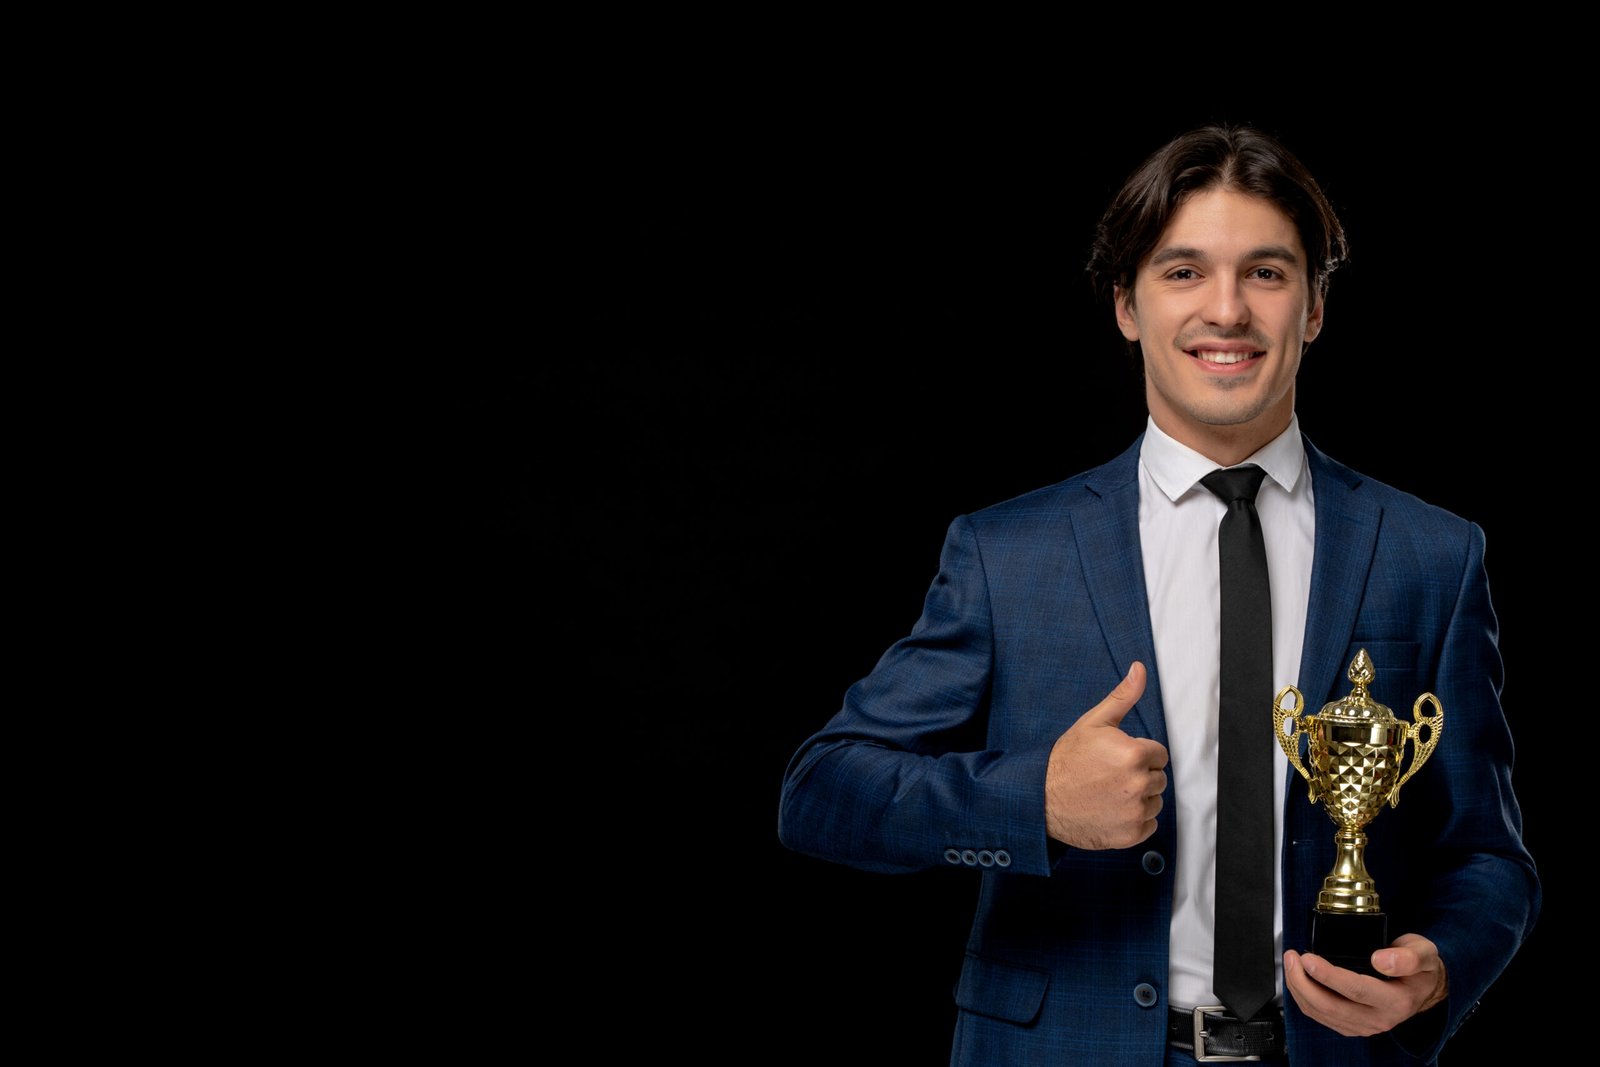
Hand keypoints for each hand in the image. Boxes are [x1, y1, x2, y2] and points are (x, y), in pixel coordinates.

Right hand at [1045, 662, 1168, 848]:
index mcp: (1134, 755)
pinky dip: (1134, 820)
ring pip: (1155, 801)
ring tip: (1109, 793)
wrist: (1041, 797)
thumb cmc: (1067, 759)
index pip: (1158, 755)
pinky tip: (1111, 810)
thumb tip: (1139, 669)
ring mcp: (1134, 812)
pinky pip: (1149, 825)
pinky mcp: (1130, 834)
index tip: (1116, 758)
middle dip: (1139, 775)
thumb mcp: (1093, 722)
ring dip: (1138, 798)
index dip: (1138, 754)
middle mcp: (1138, 785)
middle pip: (1158, 778)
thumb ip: (1123, 696)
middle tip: (1109, 775)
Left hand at [1283, 934, 1448, 1036]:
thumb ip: (1407, 957)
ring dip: (1300, 989)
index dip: (1328, 975)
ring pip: (1322, 1014)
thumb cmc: (1420, 967)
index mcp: (1397, 1001)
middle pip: (1332, 1006)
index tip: (1308, 959)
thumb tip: (1381, 960)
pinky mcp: (1353, 1025)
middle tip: (1292, 958)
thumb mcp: (1423, 953)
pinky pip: (1322, 1017)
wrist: (1424, 987)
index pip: (1356, 990)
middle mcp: (1380, 1018)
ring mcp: (1365, 1025)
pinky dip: (1304, 999)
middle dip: (1304, 982)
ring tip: (1291, 964)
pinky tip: (1298, 980)